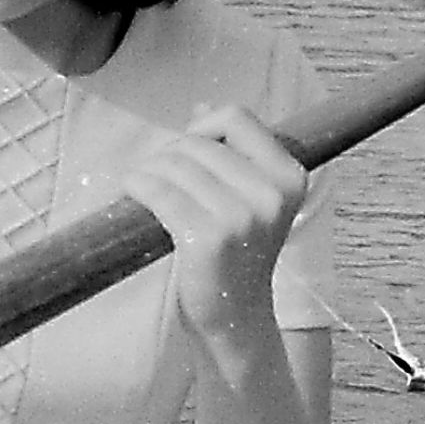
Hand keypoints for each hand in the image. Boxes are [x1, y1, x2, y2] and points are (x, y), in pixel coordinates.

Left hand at [123, 106, 308, 341]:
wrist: (237, 314)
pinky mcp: (207, 237)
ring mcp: (240, 217)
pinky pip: (159, 191)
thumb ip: (235, 153)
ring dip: (149, 170)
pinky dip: (138, 185)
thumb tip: (201, 109)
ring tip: (146, 187)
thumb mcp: (253, 199)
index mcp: (290, 176)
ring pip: (175, 164)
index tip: (189, 149)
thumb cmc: (240, 252)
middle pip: (198, 143)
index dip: (204, 126)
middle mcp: (271, 194)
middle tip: (160, 178)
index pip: (237, 118)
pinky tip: (133, 192)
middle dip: (169, 154)